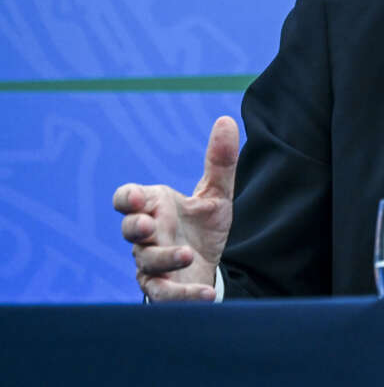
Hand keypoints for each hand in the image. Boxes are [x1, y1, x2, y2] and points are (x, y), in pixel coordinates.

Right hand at [112, 116, 238, 301]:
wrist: (208, 267)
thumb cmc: (202, 228)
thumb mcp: (217, 194)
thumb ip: (220, 161)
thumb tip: (226, 120)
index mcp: (154, 207)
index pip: (127, 199)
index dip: (127, 198)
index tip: (138, 198)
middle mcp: (147, 236)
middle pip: (130, 230)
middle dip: (135, 227)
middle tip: (149, 225)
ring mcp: (151, 264)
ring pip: (146, 262)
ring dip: (164, 258)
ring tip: (187, 254)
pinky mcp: (163, 289)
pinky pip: (164, 294)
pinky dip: (183, 295)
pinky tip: (205, 295)